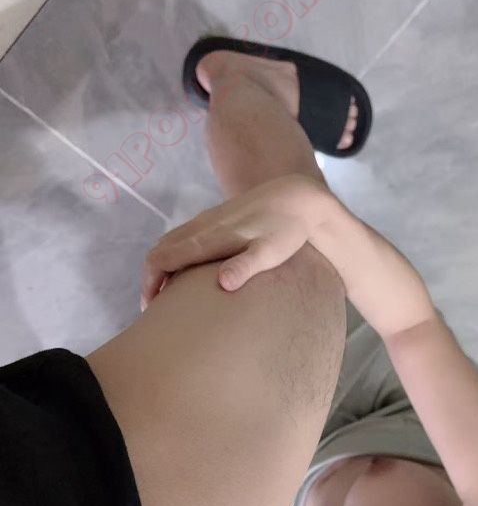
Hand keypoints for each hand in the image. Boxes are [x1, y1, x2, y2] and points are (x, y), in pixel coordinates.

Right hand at [141, 175, 331, 307]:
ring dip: (162, 267)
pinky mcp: (217, 218)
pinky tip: (187, 272)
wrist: (299, 196)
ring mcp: (208, 219)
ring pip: (171, 242)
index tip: (150, 308)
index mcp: (210, 237)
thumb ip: (246, 266)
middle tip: (154, 308)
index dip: (151, 283)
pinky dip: (174, 256)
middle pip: (161, 250)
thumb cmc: (287, 229)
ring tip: (166, 295)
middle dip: (151, 278)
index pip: (163, 258)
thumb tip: (223, 284)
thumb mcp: (271, 251)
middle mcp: (202, 226)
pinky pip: (183, 237)